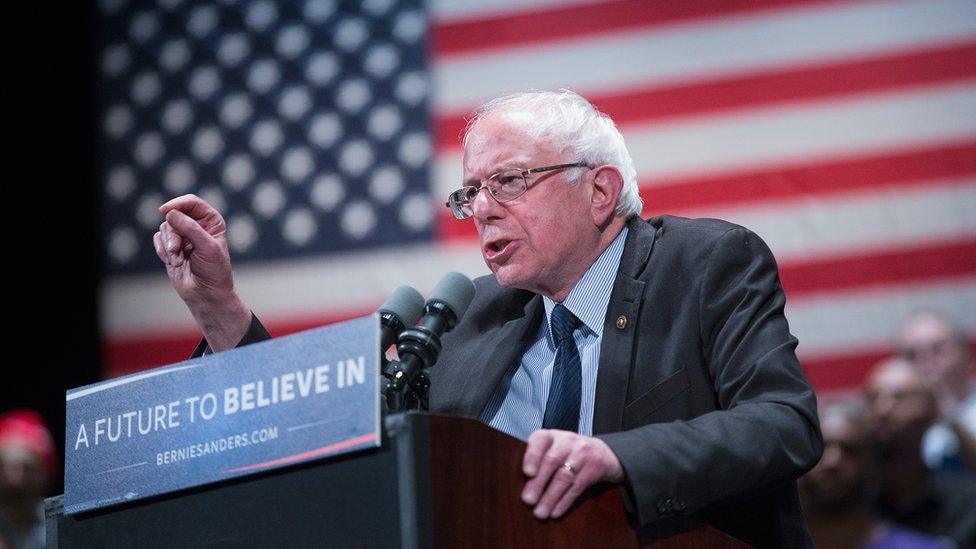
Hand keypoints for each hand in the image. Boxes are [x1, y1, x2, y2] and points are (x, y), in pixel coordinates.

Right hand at [153, 194, 250, 350]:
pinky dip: (162, 250)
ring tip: (178, 259)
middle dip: (173, 233)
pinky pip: (158, 239)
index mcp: (211, 221)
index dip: (178, 204)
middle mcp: (196, 225)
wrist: (205, 294)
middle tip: (177, 250)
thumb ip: (190, 228)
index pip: (192, 203)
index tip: (165, 210)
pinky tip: (173, 262)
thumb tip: (170, 213)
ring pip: (165, 227)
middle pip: (174, 215)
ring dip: (168, 244)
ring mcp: (182, 235)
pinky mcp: (170, 246)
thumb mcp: (207, 247)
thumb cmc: (213, 270)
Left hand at [520, 429, 623, 519]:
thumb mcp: (551, 449)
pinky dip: (564, 502)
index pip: (540, 439)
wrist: (599, 451)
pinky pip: (577, 487)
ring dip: (550, 497)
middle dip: (538, 482)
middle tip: (528, 500)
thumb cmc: (565, 453)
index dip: (533, 455)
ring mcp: (582, 453)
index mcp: (551, 436)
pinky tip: (555, 512)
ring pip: (564, 477)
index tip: (527, 473)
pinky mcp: (594, 467)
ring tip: (540, 512)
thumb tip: (517, 485)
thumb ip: (536, 461)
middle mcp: (567, 441)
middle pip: (551, 461)